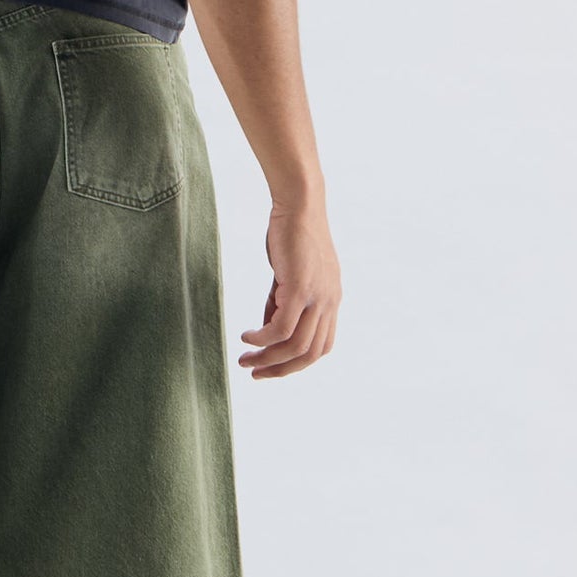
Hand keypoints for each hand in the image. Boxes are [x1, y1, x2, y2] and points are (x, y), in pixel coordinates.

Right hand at [238, 202, 340, 378]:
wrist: (299, 203)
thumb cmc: (291, 234)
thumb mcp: (289, 274)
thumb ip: (281, 301)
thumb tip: (268, 326)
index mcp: (331, 301)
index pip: (321, 346)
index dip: (297, 363)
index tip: (271, 366)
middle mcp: (330, 303)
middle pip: (310, 354)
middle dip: (281, 369)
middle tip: (253, 373)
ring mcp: (318, 296)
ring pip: (296, 346)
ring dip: (268, 359)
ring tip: (245, 359)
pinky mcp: (300, 288)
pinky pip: (280, 327)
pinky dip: (262, 339)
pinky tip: (247, 337)